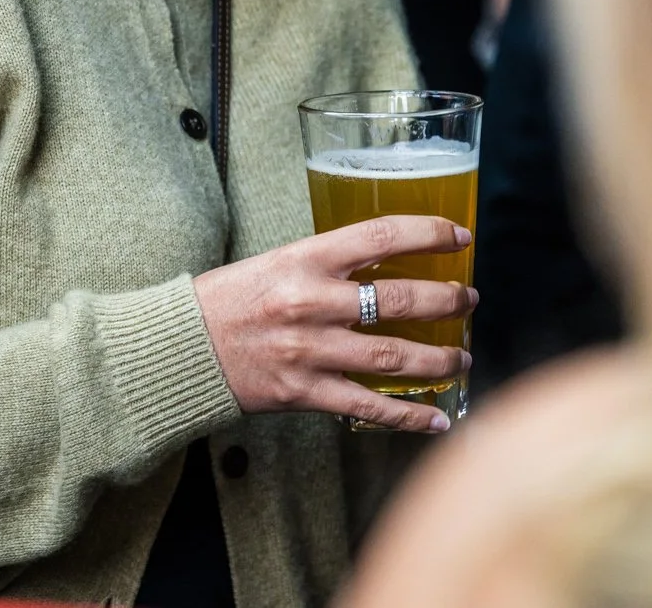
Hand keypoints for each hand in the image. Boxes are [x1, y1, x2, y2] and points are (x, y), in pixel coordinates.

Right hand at [194, 216, 476, 433]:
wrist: (183, 347)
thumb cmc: (231, 299)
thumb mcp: (279, 262)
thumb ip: (330, 264)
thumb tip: (388, 265)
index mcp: (305, 258)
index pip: (382, 235)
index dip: (430, 234)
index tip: (460, 237)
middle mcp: (311, 302)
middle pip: (398, 299)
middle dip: (446, 300)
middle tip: (469, 300)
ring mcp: (309, 350)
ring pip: (393, 356)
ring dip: (439, 358)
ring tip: (463, 357)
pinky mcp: (302, 392)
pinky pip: (368, 407)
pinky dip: (410, 416)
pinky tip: (439, 417)